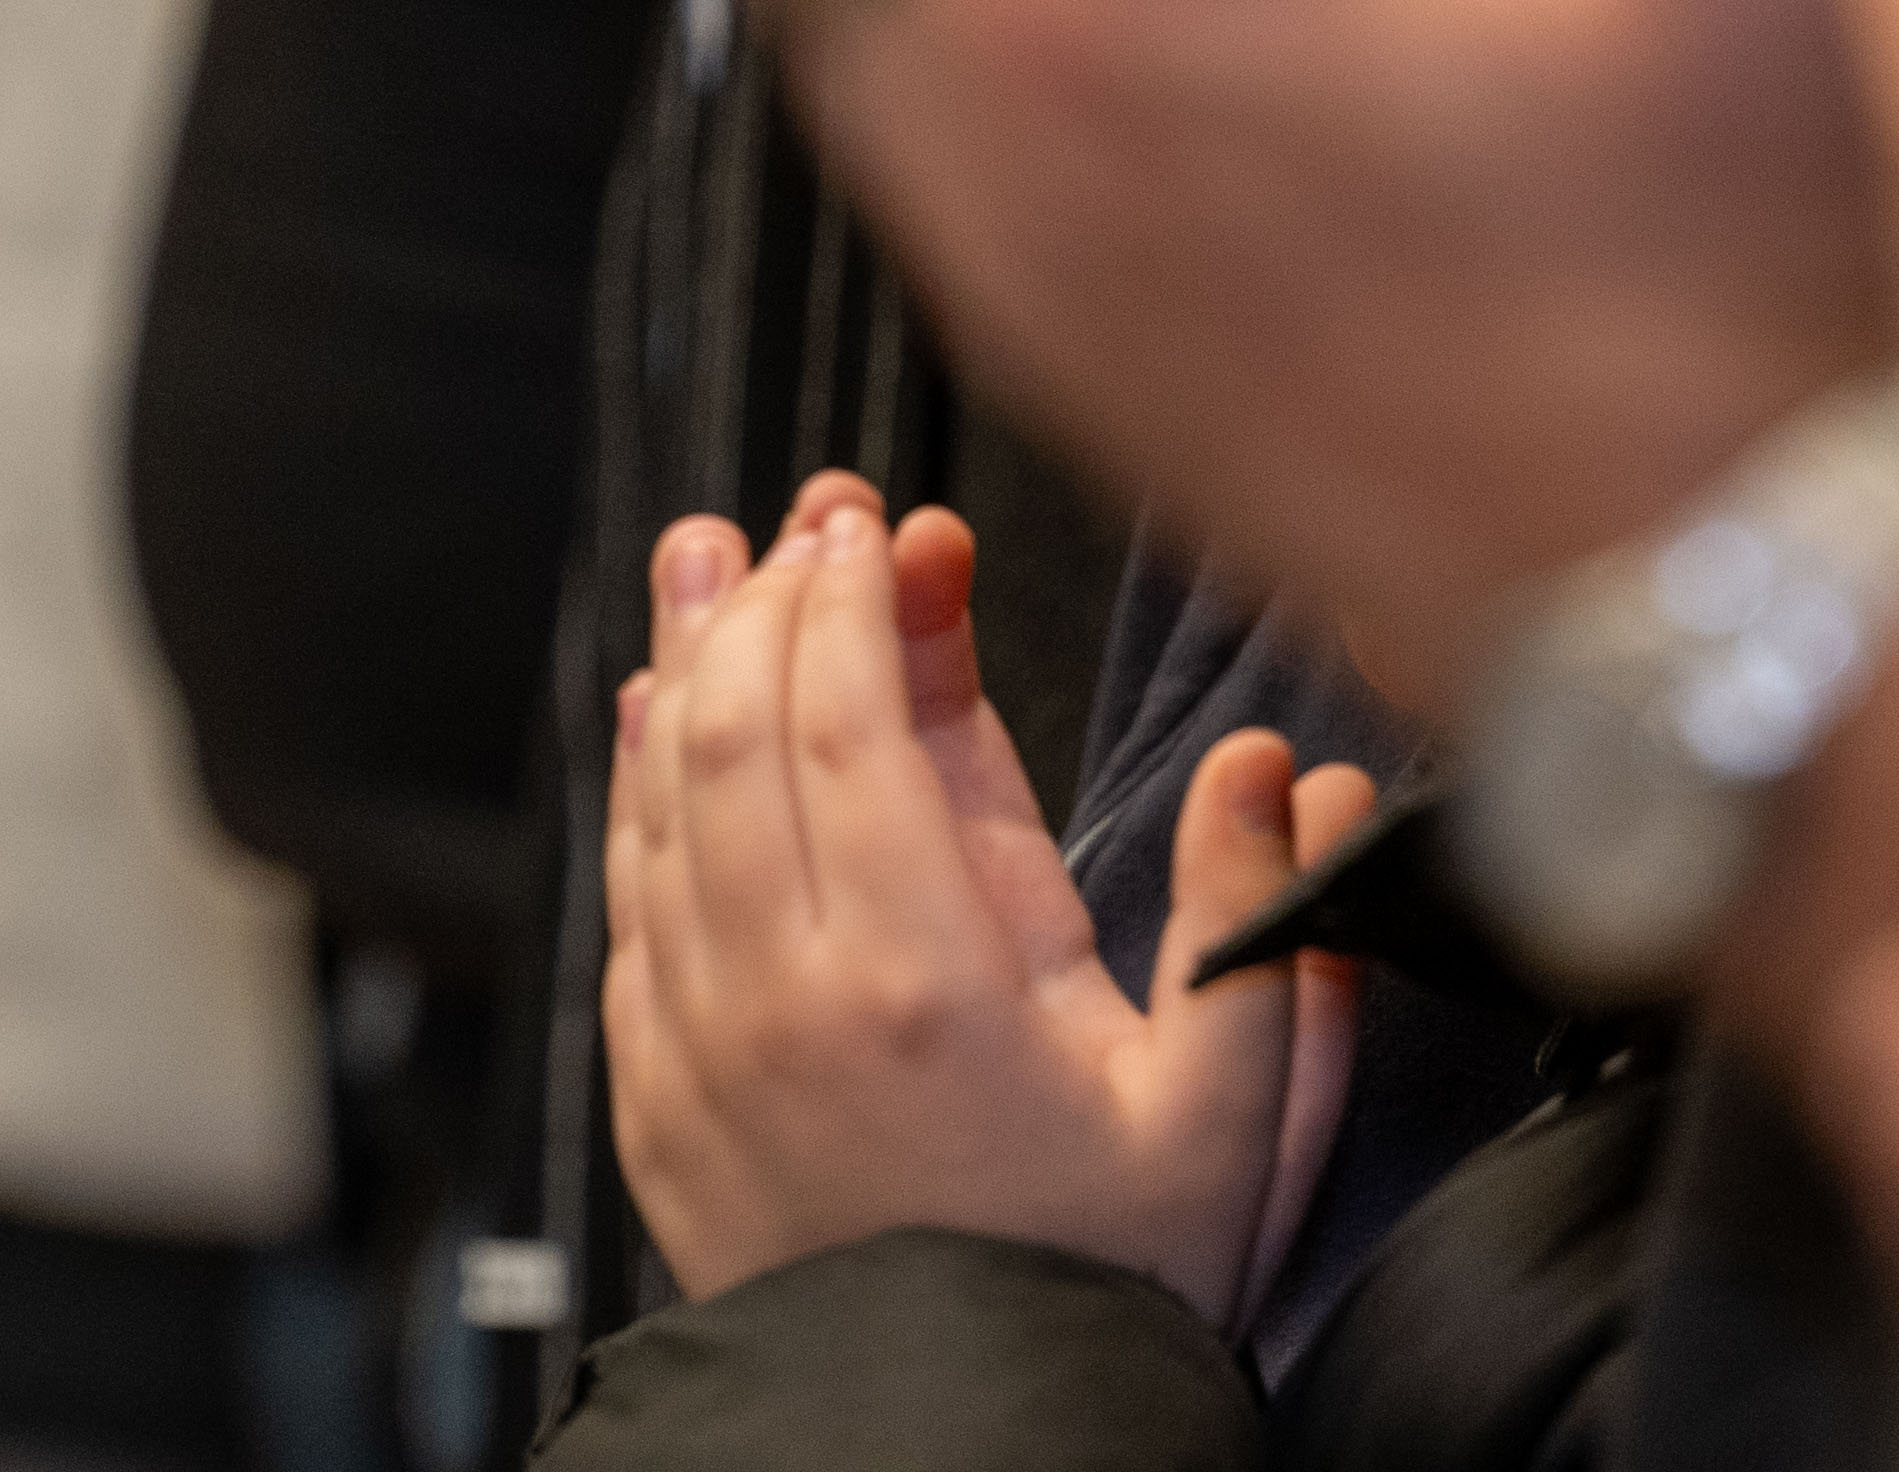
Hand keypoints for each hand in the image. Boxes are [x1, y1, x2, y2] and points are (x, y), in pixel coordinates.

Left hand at [604, 483, 1377, 1324]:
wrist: (971, 1444)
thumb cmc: (1105, 1279)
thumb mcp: (1231, 1109)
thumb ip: (1252, 919)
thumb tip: (1269, 769)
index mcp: (928, 978)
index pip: (847, 725)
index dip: (850, 598)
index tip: (876, 522)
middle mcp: (788, 995)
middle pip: (733, 730)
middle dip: (761, 595)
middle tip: (803, 519)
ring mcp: (703, 1045)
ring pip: (660, 800)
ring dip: (683, 663)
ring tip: (708, 562)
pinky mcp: (658, 1095)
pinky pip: (629, 902)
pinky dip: (637, 789)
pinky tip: (656, 722)